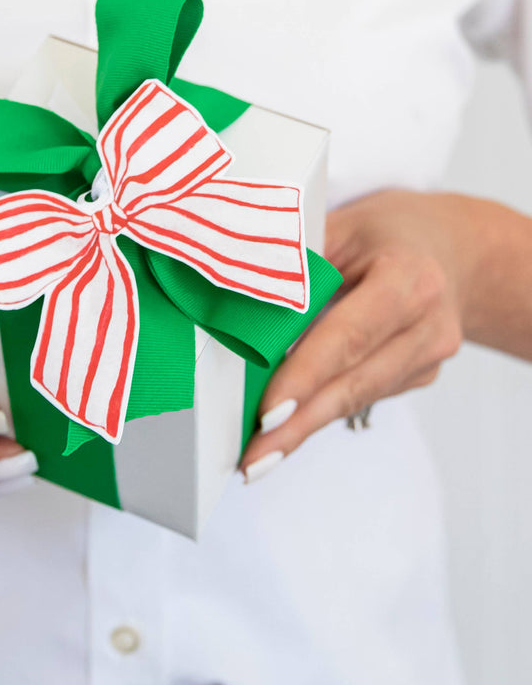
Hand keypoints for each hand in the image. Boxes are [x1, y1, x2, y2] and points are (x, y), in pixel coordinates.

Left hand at [239, 189, 472, 480]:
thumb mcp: (341, 224)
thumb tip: (234, 294)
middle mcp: (427, 325)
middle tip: (252, 460)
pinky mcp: (417, 376)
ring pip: (356, 398)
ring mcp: (428, 357)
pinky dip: (320, 413)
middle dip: (297, 425)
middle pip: (353, 383)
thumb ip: (296, 260)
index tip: (267, 413)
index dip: (305, 377)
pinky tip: (285, 432)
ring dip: (304, 429)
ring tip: (258, 458)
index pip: (348, 336)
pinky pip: (361, 396)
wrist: (450, 249)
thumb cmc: (385, 233)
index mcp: (409, 279)